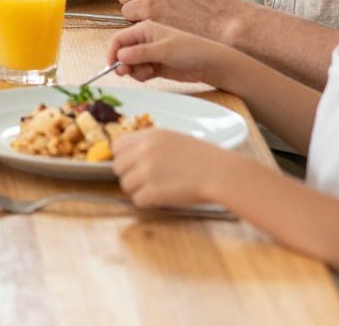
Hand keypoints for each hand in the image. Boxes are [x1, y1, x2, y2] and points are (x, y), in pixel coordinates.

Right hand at [107, 19, 228, 84]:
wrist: (209, 64)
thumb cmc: (190, 50)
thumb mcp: (163, 50)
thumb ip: (140, 53)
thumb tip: (119, 56)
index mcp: (145, 30)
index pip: (119, 39)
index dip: (113, 52)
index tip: (112, 66)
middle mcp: (144, 41)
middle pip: (122, 53)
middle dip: (123, 63)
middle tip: (127, 72)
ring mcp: (149, 54)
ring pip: (129, 64)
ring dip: (134, 71)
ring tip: (148, 72)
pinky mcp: (154, 66)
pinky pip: (139, 72)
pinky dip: (141, 75)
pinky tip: (152, 74)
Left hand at [113, 130, 236, 207]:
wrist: (221, 172)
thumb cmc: (202, 158)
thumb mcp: (173, 139)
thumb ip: (150, 144)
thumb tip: (130, 155)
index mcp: (149, 136)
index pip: (117, 146)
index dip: (123, 157)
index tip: (132, 165)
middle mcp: (144, 151)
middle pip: (118, 166)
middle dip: (129, 175)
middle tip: (145, 180)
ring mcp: (147, 171)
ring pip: (125, 185)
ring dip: (138, 189)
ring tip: (157, 189)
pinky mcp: (153, 191)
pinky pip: (137, 200)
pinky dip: (147, 202)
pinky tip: (161, 198)